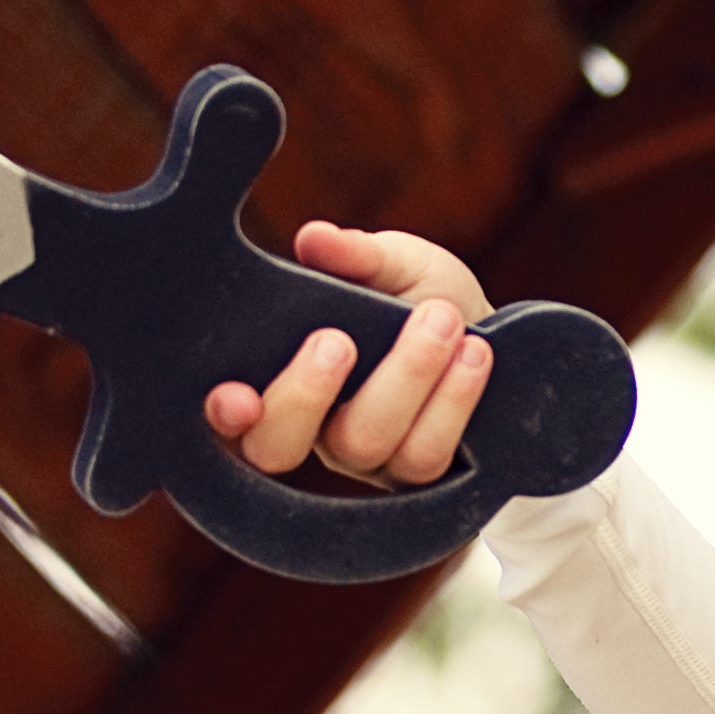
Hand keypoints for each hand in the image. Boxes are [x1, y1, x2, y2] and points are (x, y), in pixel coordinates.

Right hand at [204, 222, 497, 487]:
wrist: (492, 337)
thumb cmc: (419, 298)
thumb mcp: (391, 264)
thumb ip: (354, 255)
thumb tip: (315, 238)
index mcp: (278, 379)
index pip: (228, 413)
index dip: (222, 415)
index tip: (236, 395)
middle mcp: (311, 431)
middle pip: (276, 447)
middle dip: (304, 394)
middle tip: (339, 340)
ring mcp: (364, 460)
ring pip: (362, 443)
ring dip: (404, 376)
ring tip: (441, 317)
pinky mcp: (418, 475)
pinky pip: (424, 454)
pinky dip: (452, 400)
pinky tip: (473, 352)